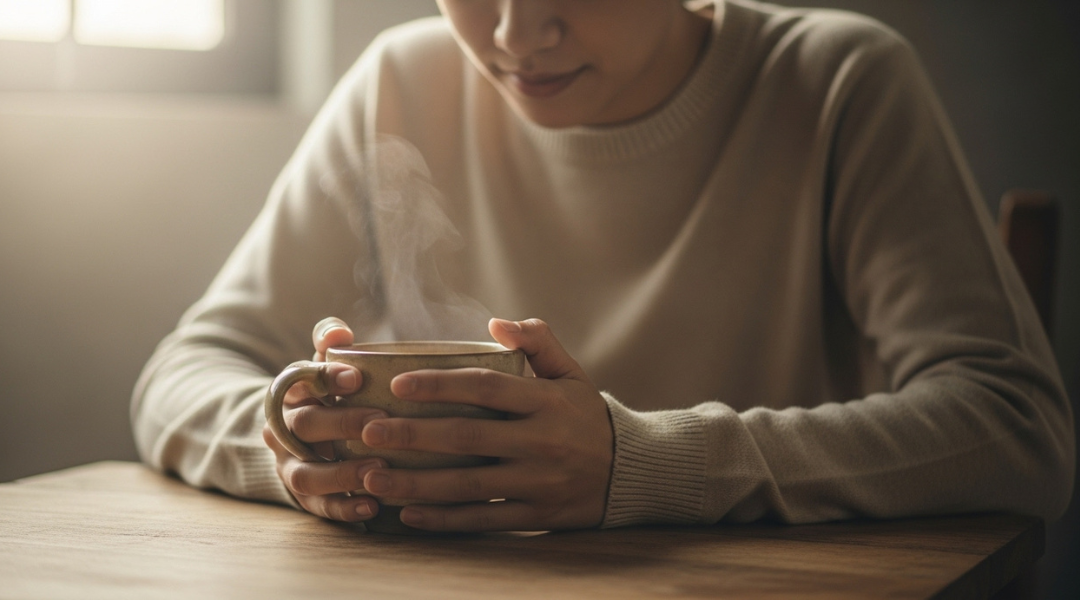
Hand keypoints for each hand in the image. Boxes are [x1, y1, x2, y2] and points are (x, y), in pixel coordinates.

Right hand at [262, 317, 387, 521]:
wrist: (303, 441)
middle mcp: (283, 431)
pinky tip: (373, 506)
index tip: (357, 377)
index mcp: (289, 394)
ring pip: (307, 473)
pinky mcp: (305, 498)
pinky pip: (320, 507)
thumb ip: (330, 342)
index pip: (298, 381)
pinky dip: (345, 508)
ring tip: (378, 468)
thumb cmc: (327, 396)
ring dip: (342, 472)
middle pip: (304, 425)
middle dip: (342, 423)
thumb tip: (339, 331)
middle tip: (381, 419)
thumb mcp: (324, 366)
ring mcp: (291, 466)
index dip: (325, 378)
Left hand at [359, 318, 613, 531]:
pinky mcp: (536, 515)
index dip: (439, 384)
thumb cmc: (586, 416)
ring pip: (467, 485)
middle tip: (367, 429)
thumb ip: (538, 341)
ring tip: (373, 476)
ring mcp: (538, 483)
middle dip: (412, 434)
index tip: (397, 384)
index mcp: (546, 401)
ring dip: (416, 482)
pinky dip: (444, 520)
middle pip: (466, 437)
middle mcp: (541, 442)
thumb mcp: (571, 373)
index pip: (484, 387)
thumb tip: (496, 321)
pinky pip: (483, 520)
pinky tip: (408, 514)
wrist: (630, 471)